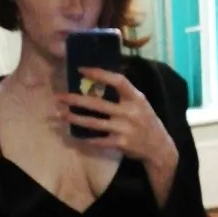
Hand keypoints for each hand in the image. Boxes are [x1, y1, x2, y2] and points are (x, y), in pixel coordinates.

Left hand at [56, 67, 176, 168]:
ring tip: (61, 114)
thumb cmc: (145, 120)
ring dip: (75, 119)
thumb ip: (124, 93)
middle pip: (98, 104)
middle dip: (76, 100)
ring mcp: (125, 129)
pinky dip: (86, 137)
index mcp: (136, 97)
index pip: (118, 81)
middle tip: (59, 96)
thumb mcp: (140, 102)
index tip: (81, 70)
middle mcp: (130, 112)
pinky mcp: (121, 144)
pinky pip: (99, 140)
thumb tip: (101, 77)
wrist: (158, 146)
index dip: (100, 74)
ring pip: (94, 123)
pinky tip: (74, 134)